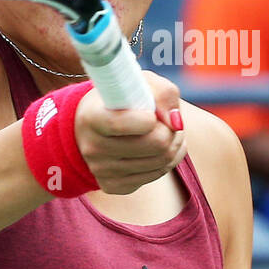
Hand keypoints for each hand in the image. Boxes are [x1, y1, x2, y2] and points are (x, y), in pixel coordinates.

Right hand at [75, 72, 186, 194]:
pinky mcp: (113, 186)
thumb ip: (163, 94)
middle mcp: (92, 147)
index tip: (152, 112)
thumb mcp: (139, 82)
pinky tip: (161, 147)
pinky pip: (157, 175)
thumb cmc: (121, 98)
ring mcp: (101, 170)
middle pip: (156, 144)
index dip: (150, 117)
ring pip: (162, 162)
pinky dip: (169, 160)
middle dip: (171, 131)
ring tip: (167, 131)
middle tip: (169, 121)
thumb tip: (176, 123)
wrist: (93, 124)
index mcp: (92, 117)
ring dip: (174, 143)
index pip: (124, 124)